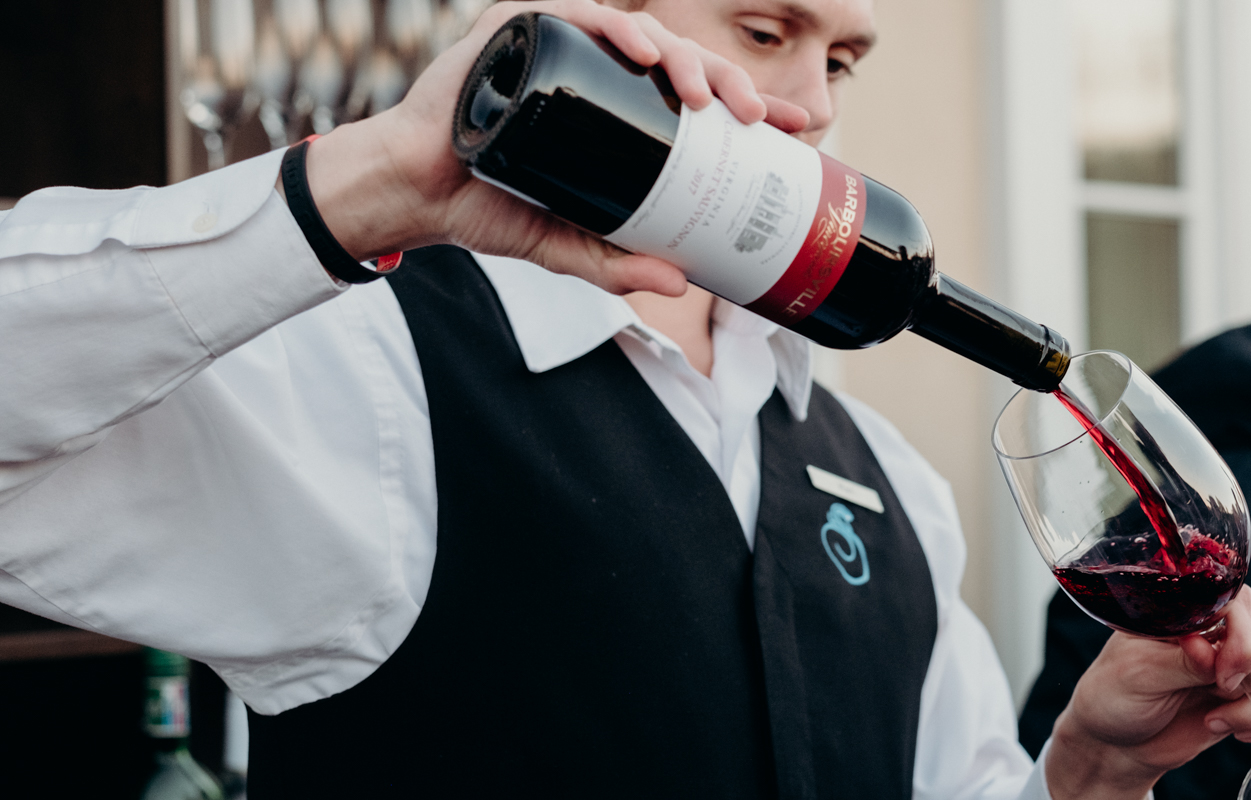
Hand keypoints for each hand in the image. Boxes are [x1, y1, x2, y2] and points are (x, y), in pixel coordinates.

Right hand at [300, 0, 810, 294]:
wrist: (417, 198)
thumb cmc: (490, 209)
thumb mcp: (570, 247)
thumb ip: (619, 265)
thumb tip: (679, 283)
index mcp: (619, 114)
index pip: (697, 100)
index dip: (749, 106)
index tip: (794, 126)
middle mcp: (598, 74)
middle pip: (683, 65)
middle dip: (730, 85)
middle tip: (757, 117)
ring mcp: (563, 47)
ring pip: (645, 36)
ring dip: (688, 57)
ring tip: (711, 98)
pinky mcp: (522, 30)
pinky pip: (583, 14)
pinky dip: (621, 27)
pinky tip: (650, 50)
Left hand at [1044, 586, 1250, 799]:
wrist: (1118, 741)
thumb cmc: (1116, 697)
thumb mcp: (1136, 675)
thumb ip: (1178, 661)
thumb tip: (1208, 648)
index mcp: (1193, 609)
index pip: (1244, 605)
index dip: (1243, 645)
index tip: (1218, 678)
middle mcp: (1227, 627)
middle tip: (1213, 705)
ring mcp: (1248, 659)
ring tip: (1218, 722)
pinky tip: (1242, 733)